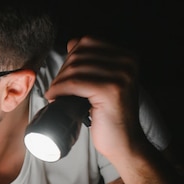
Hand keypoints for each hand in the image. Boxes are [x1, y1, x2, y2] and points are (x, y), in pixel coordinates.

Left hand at [46, 36, 144, 160]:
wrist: (125, 142)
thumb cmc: (109, 114)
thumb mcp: (104, 82)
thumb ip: (93, 62)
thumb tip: (71, 43)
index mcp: (127, 56)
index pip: (87, 42)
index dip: (69, 58)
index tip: (63, 77)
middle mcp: (128, 61)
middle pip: (79, 54)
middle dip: (62, 71)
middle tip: (57, 89)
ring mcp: (121, 75)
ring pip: (75, 69)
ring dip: (58, 82)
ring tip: (55, 95)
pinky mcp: (111, 90)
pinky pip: (74, 83)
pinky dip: (59, 90)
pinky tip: (55, 99)